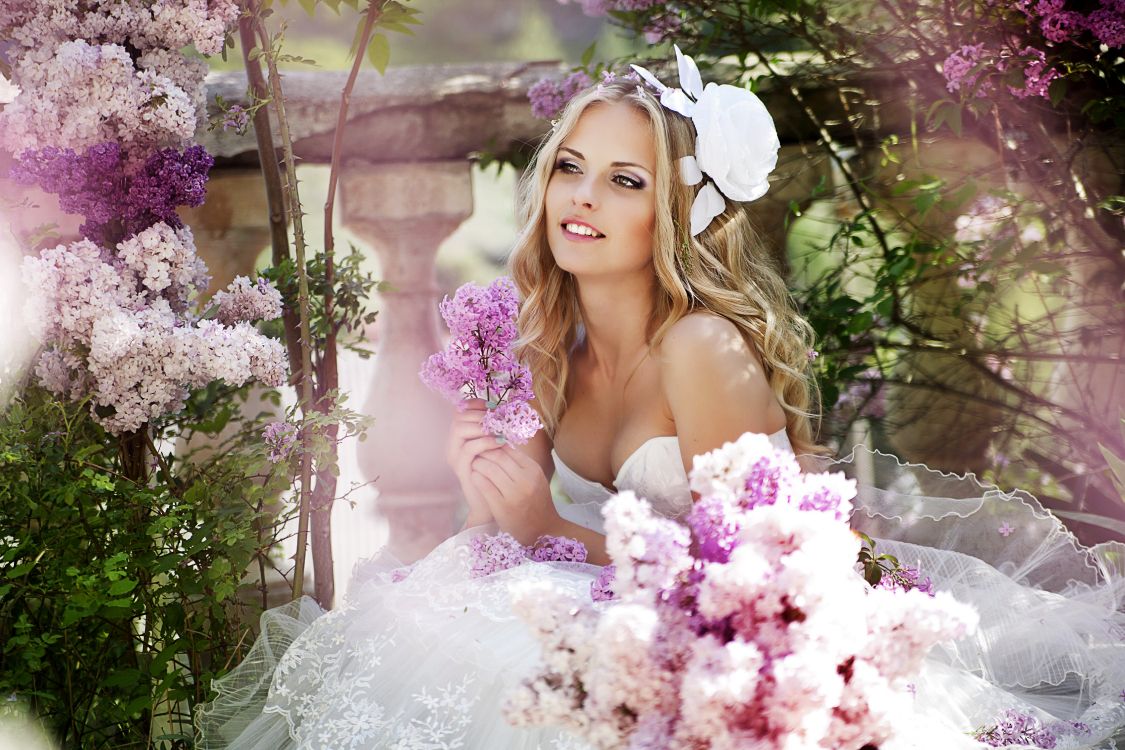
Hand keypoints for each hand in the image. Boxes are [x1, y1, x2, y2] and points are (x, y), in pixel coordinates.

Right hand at [445, 399, 496, 526]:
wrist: (492, 501)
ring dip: (482, 426)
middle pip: (459, 417)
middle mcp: (454, 444)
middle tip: (499, 417)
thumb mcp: (497, 446)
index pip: (461, 410)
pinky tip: (500, 442)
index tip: (494, 406)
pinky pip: (469, 448)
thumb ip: (496, 429)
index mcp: (461, 436)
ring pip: (460, 429)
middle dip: (481, 414)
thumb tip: (506, 409)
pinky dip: (485, 442)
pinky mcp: (461, 468)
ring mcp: (455, 456)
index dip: (476, 404)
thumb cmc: (497, 472)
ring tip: (500, 429)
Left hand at [468, 442, 558, 543]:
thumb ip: (521, 462)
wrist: (542, 530)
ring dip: (478, 464)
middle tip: (476, 452)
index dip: (494, 444)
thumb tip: (502, 441)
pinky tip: (474, 477)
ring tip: (474, 464)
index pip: (509, 449)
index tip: (486, 445)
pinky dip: (476, 478)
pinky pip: (484, 485)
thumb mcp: (535, 478)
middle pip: (498, 456)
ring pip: (489, 469)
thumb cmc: (536, 501)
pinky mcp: (501, 507)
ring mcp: (513, 494)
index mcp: (533, 470)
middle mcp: (525, 480)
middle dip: (484, 452)